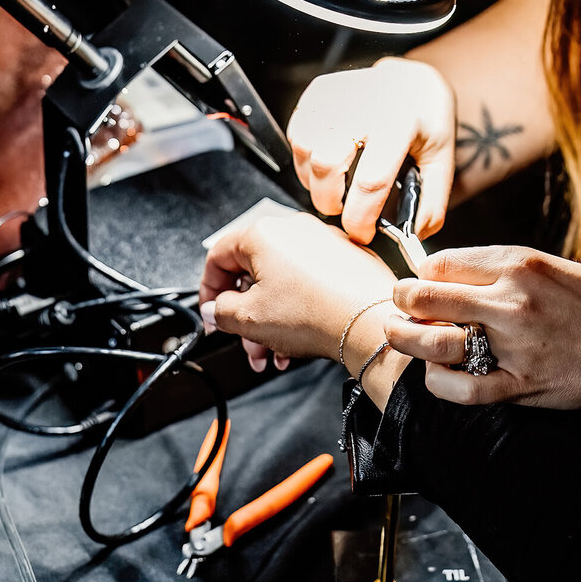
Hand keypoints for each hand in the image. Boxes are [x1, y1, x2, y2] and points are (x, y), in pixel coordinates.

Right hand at [200, 210, 397, 370]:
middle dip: (244, 315)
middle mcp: (295, 230)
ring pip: (282, 283)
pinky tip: (297, 338)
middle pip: (253, 273)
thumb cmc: (318, 314)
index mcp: (264, 233)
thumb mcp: (249, 318)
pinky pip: (310, 283)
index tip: (213, 314)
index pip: (218, 256)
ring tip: (272, 351)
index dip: (209, 291)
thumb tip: (217, 309)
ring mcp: (325, 243)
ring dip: (270, 320)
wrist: (371, 325)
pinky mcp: (347, 260)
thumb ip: (221, 311)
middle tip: (244, 341)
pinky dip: (298, 309)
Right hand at [286, 55, 455, 243]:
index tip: (362, 234)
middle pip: (326, 166)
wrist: (413, 84)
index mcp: (400, 123)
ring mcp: (338, 94)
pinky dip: (306, 159)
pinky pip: (297, 135)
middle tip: (345, 210)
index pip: (370, 181)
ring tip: (337, 186)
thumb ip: (430, 206)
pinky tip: (329, 164)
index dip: (360, 218)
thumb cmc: (426, 126)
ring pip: (305, 151)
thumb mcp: (442, 164)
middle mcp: (365, 103)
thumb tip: (409, 238)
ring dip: (314, 181)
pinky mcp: (319, 91)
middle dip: (329, 202)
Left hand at [387, 245, 580, 411]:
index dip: (420, 275)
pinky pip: (459, 388)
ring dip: (407, 340)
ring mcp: (514, 345)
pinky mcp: (521, 385)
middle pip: (423, 297)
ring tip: (402, 337)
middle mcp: (511, 301)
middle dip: (401, 302)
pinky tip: (438, 373)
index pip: (438, 264)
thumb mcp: (551, 267)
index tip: (420, 284)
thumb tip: (447, 273)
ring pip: (432, 341)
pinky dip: (438, 381)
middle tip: (398, 308)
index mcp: (518, 264)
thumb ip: (500, 270)